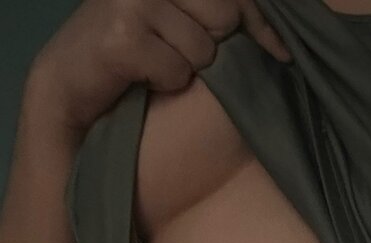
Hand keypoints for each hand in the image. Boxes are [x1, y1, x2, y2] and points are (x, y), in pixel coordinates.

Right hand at [29, 0, 291, 133]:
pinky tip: (140, 78)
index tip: (283, 52)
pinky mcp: (124, 37)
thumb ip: (208, 14)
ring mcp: (135, 2)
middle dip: (212, 47)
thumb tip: (270, 30)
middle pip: (224, 17)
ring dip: (185, 68)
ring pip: (202, 49)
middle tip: (179, 55)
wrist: (67, 86)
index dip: (261, 21)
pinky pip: (176, 71)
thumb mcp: (170, 22)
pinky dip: (164, 83)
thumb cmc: (126, 56)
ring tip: (153, 65)